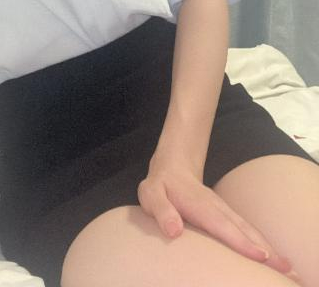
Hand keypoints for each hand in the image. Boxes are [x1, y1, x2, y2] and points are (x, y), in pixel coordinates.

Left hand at [137, 159, 301, 283]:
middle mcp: (219, 209)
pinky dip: (263, 245)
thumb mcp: (151, 194)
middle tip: (287, 270)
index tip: (261, 256)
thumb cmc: (160, 186)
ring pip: (250, 231)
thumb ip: (161, 211)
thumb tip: (174, 230)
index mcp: (200, 206)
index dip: (241, 242)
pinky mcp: (229, 217)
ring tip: (288, 269)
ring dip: (270, 250)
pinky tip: (274, 259)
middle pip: (245, 230)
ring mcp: (226, 212)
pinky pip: (248, 232)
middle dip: (266, 250)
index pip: (222, 226)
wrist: (173, 168)